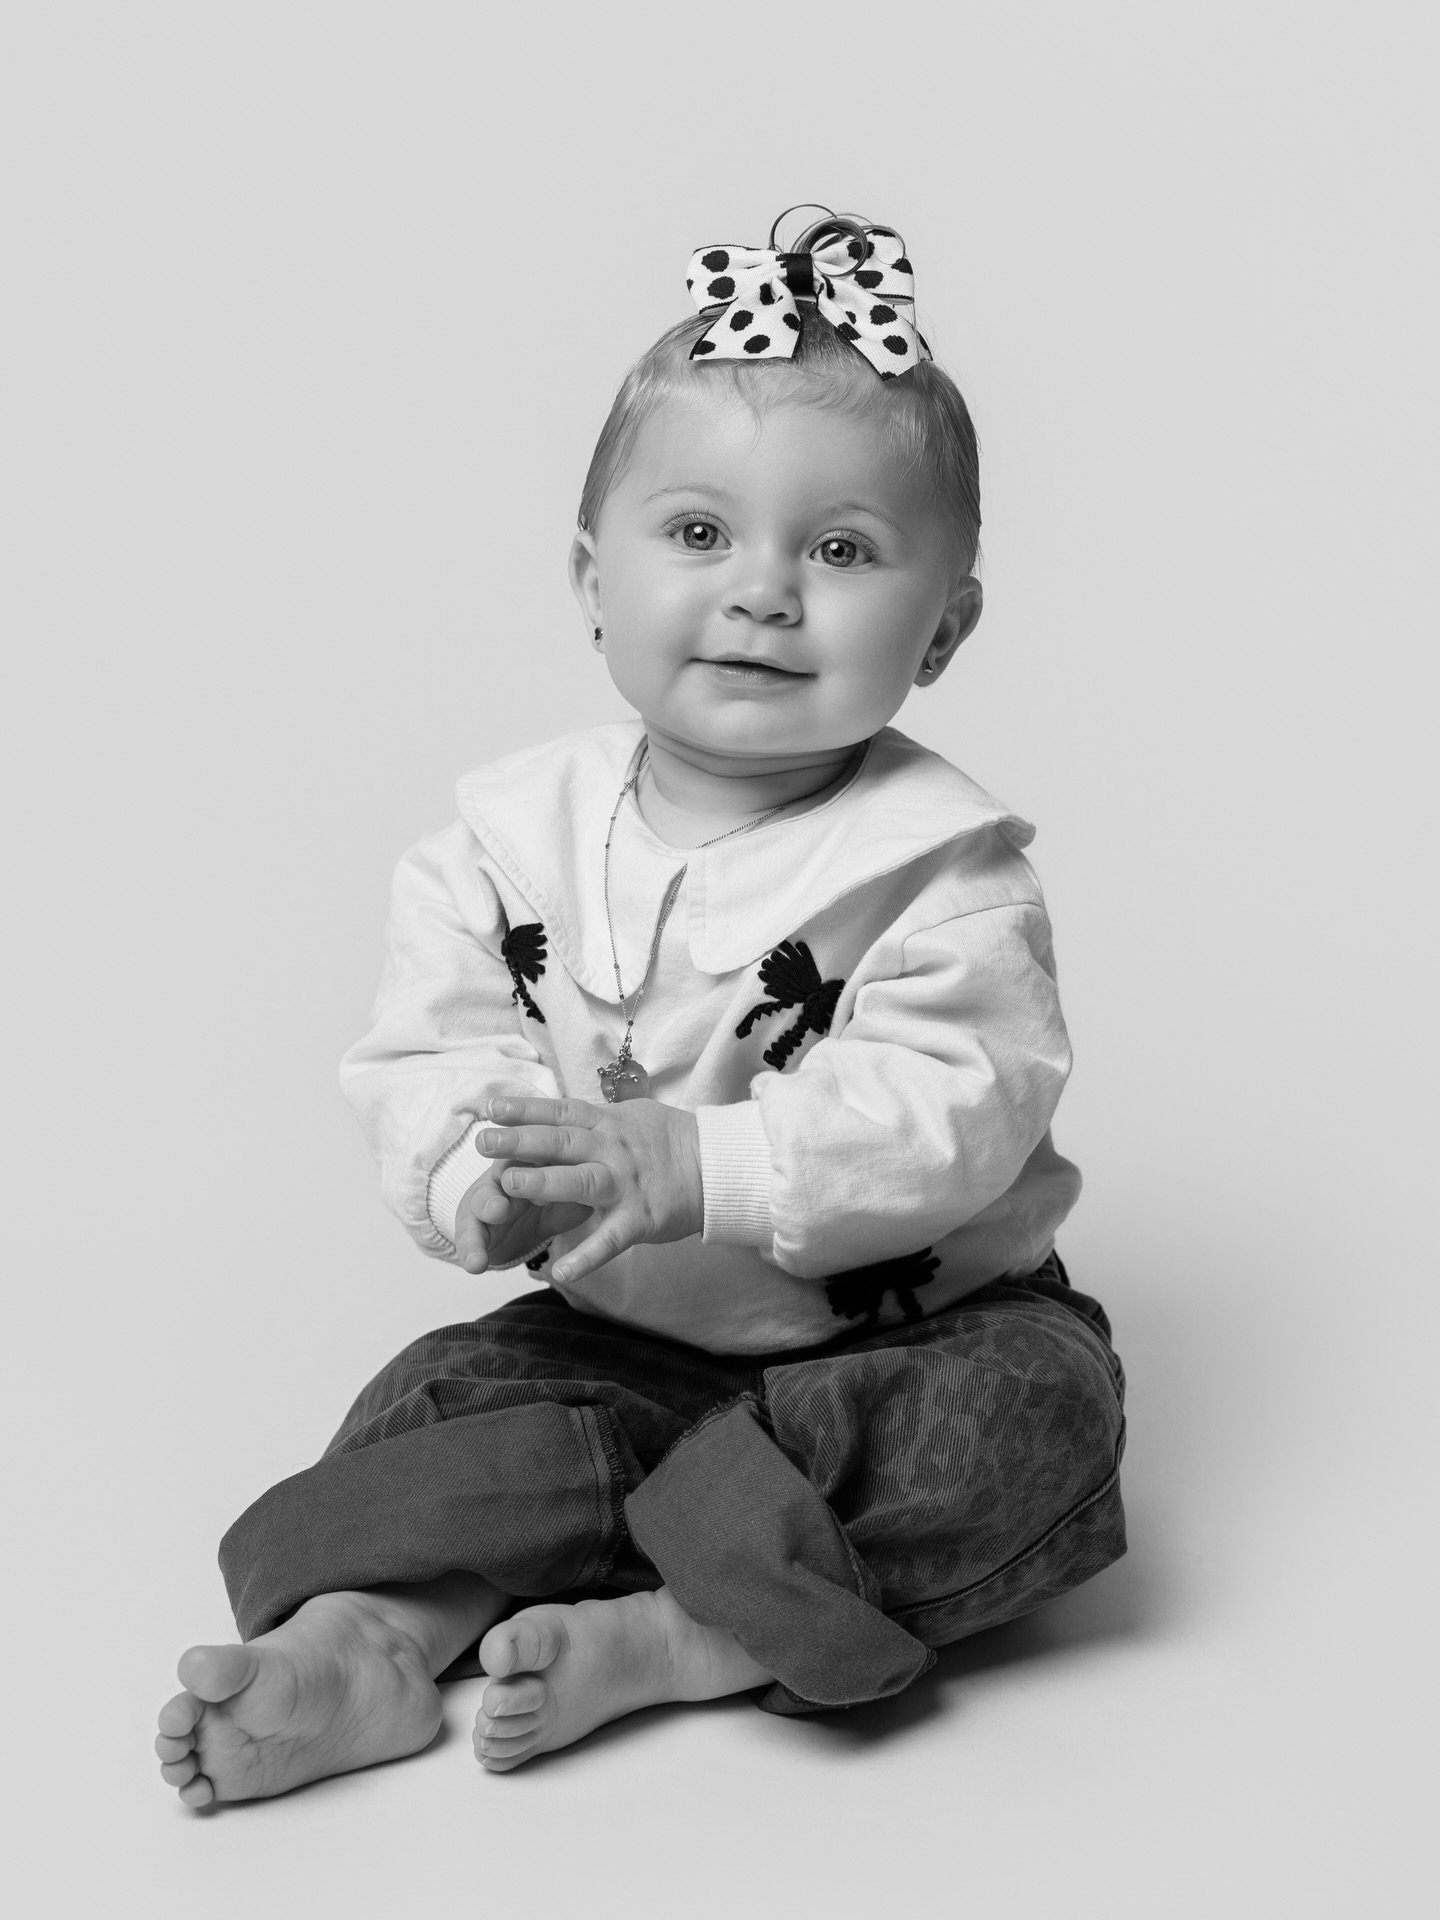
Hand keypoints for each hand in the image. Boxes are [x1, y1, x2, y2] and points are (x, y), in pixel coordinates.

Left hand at [475, 1093, 703, 1285]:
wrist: (717, 1164)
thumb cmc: (669, 1140)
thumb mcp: (630, 1117)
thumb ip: (593, 1118)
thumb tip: (558, 1111)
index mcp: (606, 1125)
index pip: (559, 1112)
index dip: (525, 1110)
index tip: (490, 1109)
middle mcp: (611, 1150)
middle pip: (561, 1142)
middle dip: (520, 1142)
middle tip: (482, 1142)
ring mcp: (625, 1184)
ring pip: (580, 1182)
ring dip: (545, 1183)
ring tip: (509, 1185)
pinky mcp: (640, 1219)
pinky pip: (610, 1240)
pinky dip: (586, 1256)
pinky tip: (559, 1271)